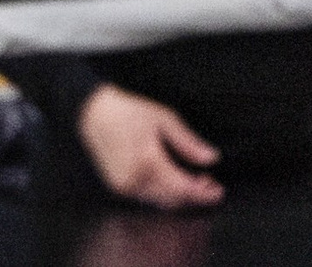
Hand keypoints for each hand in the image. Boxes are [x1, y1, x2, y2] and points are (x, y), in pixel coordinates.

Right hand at [79, 85, 223, 209]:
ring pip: (161, 201)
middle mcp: (135, 178)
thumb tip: (210, 158)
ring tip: (190, 180)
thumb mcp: (163, 119)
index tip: (218, 191)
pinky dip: (163, 193)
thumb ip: (188, 142)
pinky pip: (147, 197)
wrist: (93, 111)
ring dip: (179, 195)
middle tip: (207, 182)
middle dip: (194, 195)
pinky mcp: (118, 186)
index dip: (205, 194)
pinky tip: (169, 180)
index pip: (184, 189)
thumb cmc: (126, 111)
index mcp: (148, 162)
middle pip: (175, 199)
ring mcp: (124, 184)